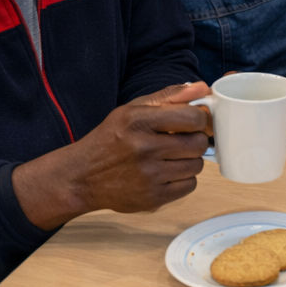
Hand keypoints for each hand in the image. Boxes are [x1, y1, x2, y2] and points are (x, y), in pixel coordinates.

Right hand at [13, 82, 211, 230]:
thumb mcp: (133, 109)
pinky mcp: (152, 199)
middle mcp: (143, 148)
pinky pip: (190, 186)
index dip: (199, 119)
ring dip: (190, 160)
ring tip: (170, 157)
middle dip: (195, 140)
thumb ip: (169, 96)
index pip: (193, 117)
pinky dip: (183, 179)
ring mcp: (148, 176)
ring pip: (197, 165)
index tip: (192, 121)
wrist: (82, 177)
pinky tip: (166, 173)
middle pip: (199, 143)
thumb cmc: (111, 138)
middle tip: (181, 140)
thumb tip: (203, 88)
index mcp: (138, 121)